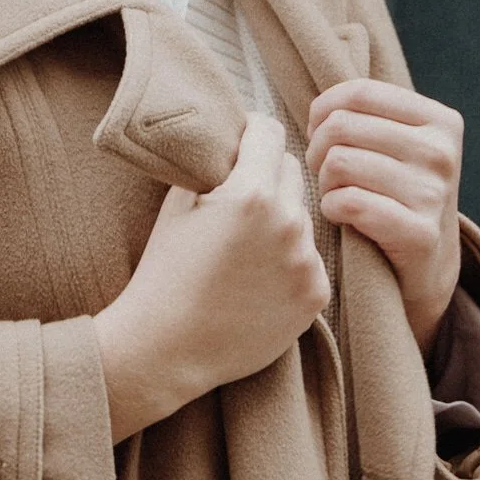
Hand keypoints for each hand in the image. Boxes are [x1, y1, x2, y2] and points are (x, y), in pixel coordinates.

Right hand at [94, 114, 330, 442]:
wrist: (166, 347)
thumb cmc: (164, 272)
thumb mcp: (178, 204)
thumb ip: (212, 165)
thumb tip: (234, 140)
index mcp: (251, 193)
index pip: (268, 132)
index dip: (250, 132)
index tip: (241, 142)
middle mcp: (288, 222)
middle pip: (290, 170)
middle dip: (266, 175)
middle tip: (238, 200)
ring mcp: (305, 261)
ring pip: (301, 216)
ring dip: (280, 221)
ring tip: (243, 251)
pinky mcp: (315, 294)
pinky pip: (308, 258)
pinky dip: (289, 262)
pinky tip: (257, 281)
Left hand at [305, 79, 462, 355]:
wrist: (428, 266)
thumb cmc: (397, 194)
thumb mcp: (396, 145)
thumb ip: (367, 116)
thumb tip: (318, 107)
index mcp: (440, 121)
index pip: (359, 92)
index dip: (323, 112)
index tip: (319, 135)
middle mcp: (442, 152)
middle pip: (342, 126)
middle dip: (318, 150)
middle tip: (325, 173)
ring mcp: (433, 193)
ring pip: (339, 162)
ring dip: (324, 183)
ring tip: (336, 194)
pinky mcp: (419, 233)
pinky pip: (347, 202)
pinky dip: (331, 209)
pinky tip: (340, 215)